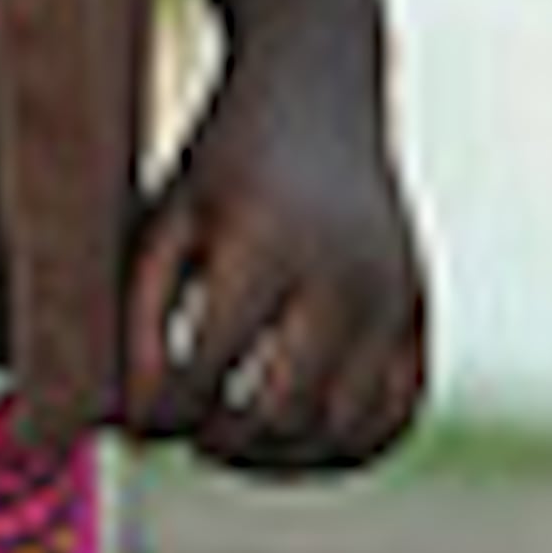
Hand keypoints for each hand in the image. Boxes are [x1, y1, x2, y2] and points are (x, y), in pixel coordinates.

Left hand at [121, 35, 427, 474]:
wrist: (316, 93)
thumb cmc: (218, 171)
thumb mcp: (161, 225)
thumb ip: (136, 322)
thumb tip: (130, 427)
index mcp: (264, 243)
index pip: (206, 375)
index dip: (160, 416)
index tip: (136, 421)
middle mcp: (344, 272)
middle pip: (281, 413)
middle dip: (221, 442)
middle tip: (186, 432)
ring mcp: (394, 295)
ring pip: (342, 430)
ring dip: (280, 459)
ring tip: (231, 442)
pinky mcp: (421, 311)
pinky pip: (395, 417)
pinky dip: (345, 448)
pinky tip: (292, 441)